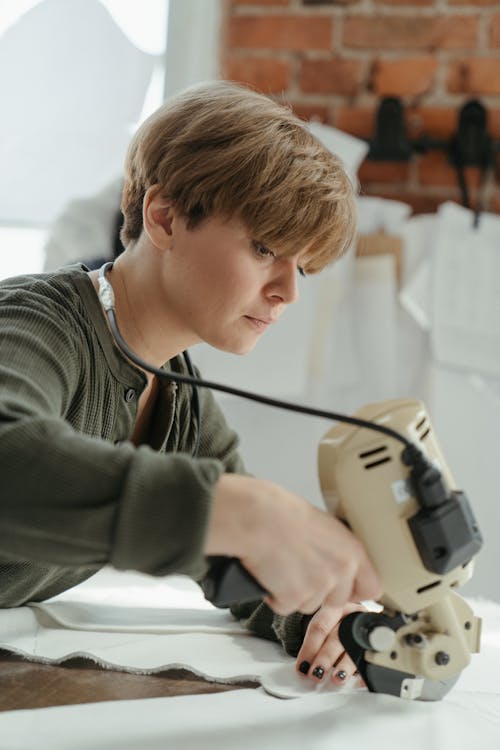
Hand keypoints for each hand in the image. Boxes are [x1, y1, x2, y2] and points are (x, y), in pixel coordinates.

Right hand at [205, 474, 381, 615]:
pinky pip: (286, 607)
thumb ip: (338, 549)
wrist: (257, 518)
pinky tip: (271, 573)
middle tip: (301, 572)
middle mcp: (340, 570)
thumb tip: (339, 562)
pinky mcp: (294, 598)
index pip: (372, 588)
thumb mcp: (324, 526)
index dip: (356, 591)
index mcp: (351, 550)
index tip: (346, 589)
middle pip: (338, 601)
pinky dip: (276, 596)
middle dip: (320, 593)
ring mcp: (318, 586)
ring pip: (310, 605)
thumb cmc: (282, 514)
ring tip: (283, 566)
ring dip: (296, 594)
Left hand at [296, 602, 365, 686]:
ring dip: (345, 665)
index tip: (303, 666)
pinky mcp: (378, 643)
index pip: (320, 626)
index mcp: (335, 608)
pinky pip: (372, 658)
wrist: (360, 621)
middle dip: (326, 657)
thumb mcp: (326, 626)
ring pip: (355, 647)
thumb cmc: (338, 625)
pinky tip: (358, 681)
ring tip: (337, 678)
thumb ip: (315, 643)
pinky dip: (365, 672)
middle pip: (338, 637)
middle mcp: (352, 616)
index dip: (310, 647)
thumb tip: (303, 667)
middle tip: (316, 674)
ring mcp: (366, 629)